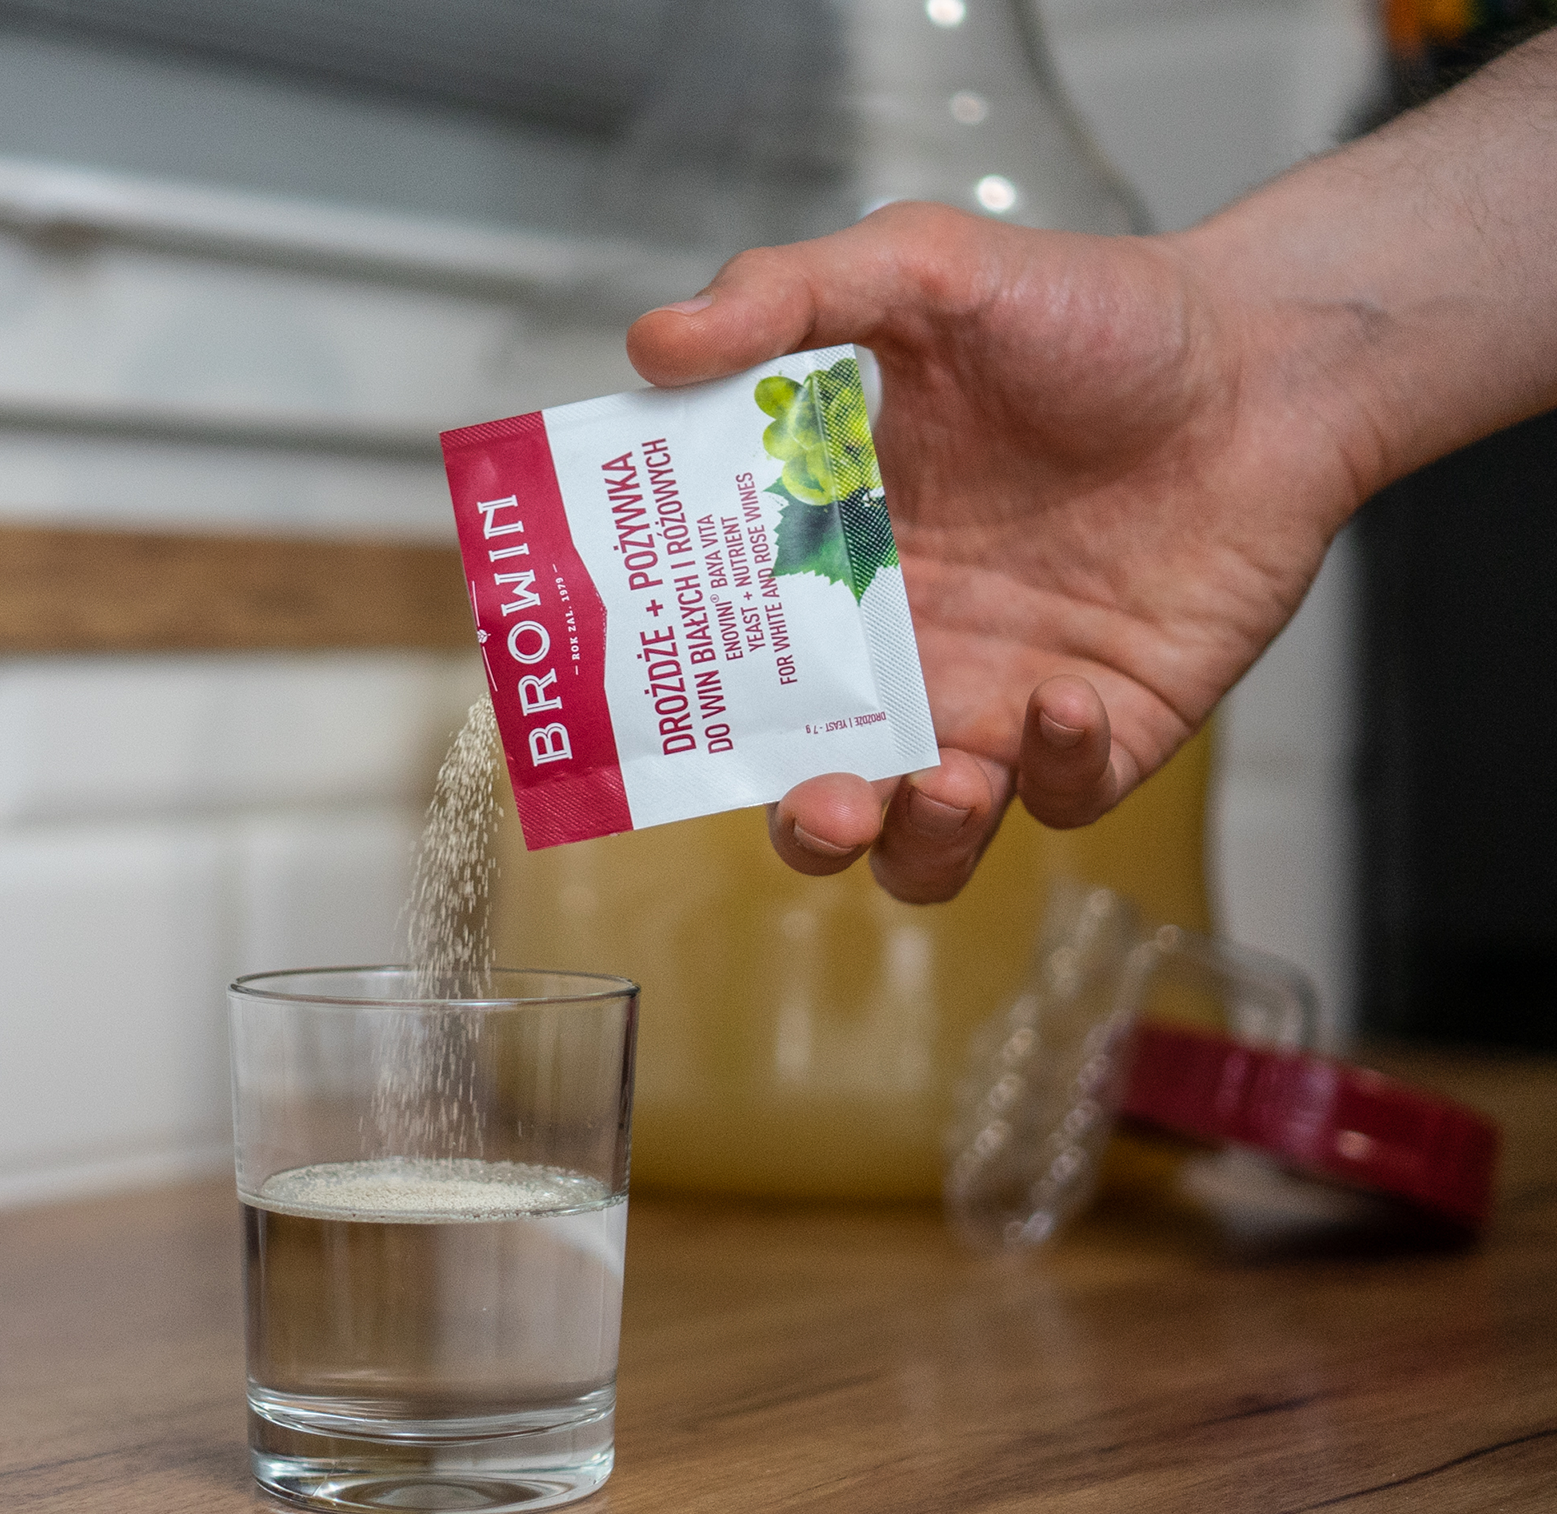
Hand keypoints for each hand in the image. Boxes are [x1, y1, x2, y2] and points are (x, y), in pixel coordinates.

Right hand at [628, 202, 1355, 900]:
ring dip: (922, 840)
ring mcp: (1009, 699)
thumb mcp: (925, 272)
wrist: (1266, 359)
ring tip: (946, 783)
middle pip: (827, 787)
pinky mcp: (1108, 729)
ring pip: (933, 836)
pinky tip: (1066, 696)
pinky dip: (1054, 772)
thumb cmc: (1094, 315)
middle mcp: (918, 652)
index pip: (749, 673)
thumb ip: (789, 299)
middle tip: (824, 800)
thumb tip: (648, 343)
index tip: (687, 715)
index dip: (709, 715)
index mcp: (846, 570)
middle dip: (811, 822)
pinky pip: (1061, 799)